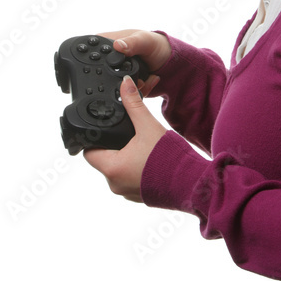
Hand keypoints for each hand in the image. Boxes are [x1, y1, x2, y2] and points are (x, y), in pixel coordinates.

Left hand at [83, 75, 168, 201]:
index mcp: (112, 168)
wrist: (191, 183)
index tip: (104, 129)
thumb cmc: (168, 158)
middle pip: (104, 160)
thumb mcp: (148, 125)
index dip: (95, 138)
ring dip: (125, 158)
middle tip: (125, 134)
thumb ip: (133, 103)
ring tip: (140, 146)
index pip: (90, 152)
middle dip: (113, 145)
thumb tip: (125, 84)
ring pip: (118, 170)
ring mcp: (126, 192)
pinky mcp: (138, 196)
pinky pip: (130, 179)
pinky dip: (136, 168)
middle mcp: (115, 184)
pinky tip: (148, 159)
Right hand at [95, 28, 172, 96]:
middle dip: (119, 80)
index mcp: (109, 43)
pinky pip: (126, 96)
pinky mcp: (125, 88)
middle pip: (101, 75)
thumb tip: (118, 45)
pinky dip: (140, 91)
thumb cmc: (156, 45)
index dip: (94, 63)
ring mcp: (117, 75)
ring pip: (115, 89)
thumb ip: (132, 43)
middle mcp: (110, 60)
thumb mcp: (145, 40)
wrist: (170, 62)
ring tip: (145, 78)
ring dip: (132, 87)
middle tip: (135, 77)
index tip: (113, 68)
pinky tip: (151, 79)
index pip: (92, 53)